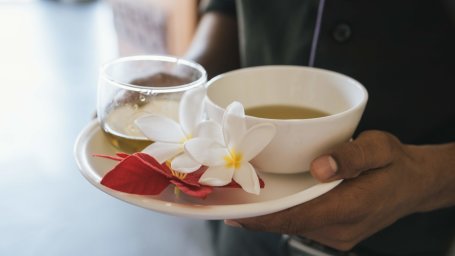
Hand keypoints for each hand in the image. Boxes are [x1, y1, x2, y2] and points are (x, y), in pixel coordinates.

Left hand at [226, 130, 442, 250]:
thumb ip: (351, 157)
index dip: (263, 218)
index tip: (235, 213)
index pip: (297, 217)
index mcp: (349, 208)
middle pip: (289, 224)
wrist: (414, 184)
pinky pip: (302, 224)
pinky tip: (269, 201)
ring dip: (268, 215)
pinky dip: (284, 213)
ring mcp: (337, 234)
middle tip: (226, 200)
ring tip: (241, 198)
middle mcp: (339, 229)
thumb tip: (320, 167)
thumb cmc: (395, 163)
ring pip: (294, 225)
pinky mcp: (335, 231)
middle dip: (257, 216)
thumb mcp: (380, 148)